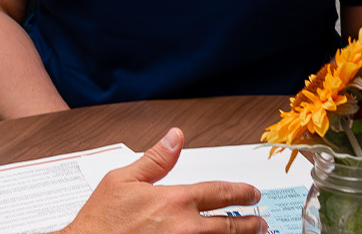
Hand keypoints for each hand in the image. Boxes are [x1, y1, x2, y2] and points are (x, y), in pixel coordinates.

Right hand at [62, 128, 265, 233]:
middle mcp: (183, 228)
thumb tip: (176, 137)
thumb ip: (156, 159)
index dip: (241, 192)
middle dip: (250, 224)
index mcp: (174, 201)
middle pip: (229, 227)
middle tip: (261, 222)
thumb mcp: (123, 180)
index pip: (219, 193)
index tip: (253, 194)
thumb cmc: (100, 221)